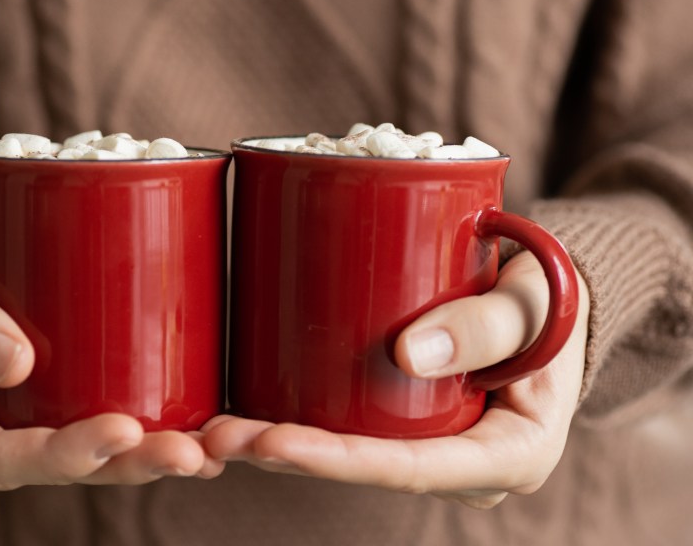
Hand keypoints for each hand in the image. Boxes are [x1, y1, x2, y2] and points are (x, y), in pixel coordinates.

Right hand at [0, 230, 222, 490]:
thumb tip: (13, 364)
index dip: (59, 454)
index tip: (123, 430)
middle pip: (47, 470)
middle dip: (123, 465)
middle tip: (191, 453)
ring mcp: (4, 436)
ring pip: (78, 463)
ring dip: (145, 460)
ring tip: (211, 451)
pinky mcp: (38, 417)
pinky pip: (89, 437)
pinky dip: (143, 441)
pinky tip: (203, 442)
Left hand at [204, 252, 588, 508]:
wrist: (554, 298)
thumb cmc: (553, 297)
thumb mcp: (536, 302)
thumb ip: (486, 324)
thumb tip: (405, 355)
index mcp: (508, 454)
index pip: (410, 469)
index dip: (338, 462)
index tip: (273, 443)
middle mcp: (465, 464)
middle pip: (367, 469)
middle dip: (288, 456)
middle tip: (218, 437)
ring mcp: (436, 445)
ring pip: (352, 454)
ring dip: (281, 445)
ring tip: (213, 430)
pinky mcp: (412, 421)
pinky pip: (354, 430)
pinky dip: (302, 421)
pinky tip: (247, 408)